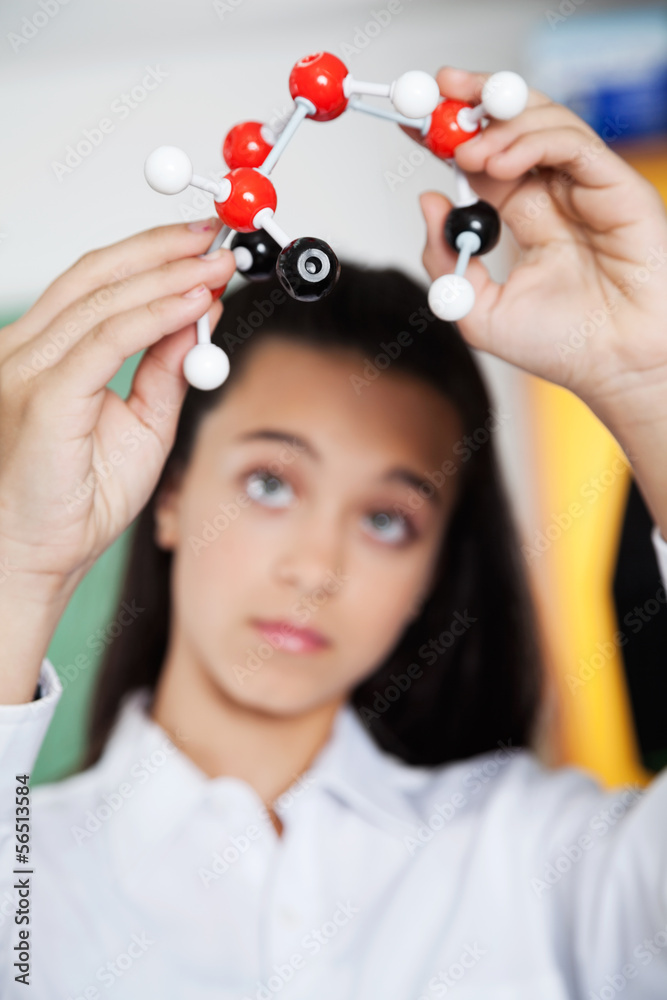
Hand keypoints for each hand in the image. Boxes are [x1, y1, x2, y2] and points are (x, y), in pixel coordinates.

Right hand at [0, 219, 234, 601]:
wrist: (37, 559)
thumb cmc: (77, 500)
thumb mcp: (141, 424)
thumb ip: (163, 369)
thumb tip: (198, 316)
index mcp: (41, 354)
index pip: (94, 285)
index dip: (150, 257)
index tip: (202, 247)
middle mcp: (23, 352)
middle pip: (95, 277)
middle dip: (161, 250)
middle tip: (216, 239)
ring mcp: (25, 372)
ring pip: (103, 303)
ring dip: (167, 277)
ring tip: (215, 263)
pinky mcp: (41, 399)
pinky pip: (105, 343)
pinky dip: (154, 318)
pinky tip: (192, 302)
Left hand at [408, 68, 666, 416]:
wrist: (611, 366)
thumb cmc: (560, 345)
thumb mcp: (475, 309)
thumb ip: (444, 260)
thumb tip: (426, 202)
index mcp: (525, 215)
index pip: (483, 159)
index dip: (449, 135)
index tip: (413, 120)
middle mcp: (554, 193)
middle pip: (513, 125)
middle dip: (473, 101)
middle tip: (436, 94)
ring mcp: (584, 186)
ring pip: (543, 123)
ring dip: (498, 126)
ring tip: (466, 152)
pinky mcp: (615, 185)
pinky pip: (573, 143)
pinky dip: (533, 141)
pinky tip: (499, 164)